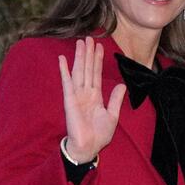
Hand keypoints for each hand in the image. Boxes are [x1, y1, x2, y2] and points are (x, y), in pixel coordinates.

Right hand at [58, 37, 126, 161]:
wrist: (89, 147)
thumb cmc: (99, 134)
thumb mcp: (112, 115)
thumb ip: (116, 99)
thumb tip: (122, 85)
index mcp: (95, 96)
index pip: (96, 74)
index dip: (97, 60)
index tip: (99, 47)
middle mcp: (85, 93)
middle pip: (87, 69)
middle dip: (88, 53)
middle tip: (89, 38)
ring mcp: (77, 96)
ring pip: (79, 72)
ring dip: (79, 57)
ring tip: (80, 42)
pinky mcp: (70, 100)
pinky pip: (67, 83)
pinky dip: (64, 71)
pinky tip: (62, 59)